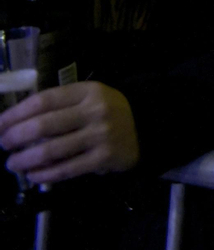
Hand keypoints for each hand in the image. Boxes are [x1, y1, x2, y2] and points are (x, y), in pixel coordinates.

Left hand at [0, 82, 139, 182]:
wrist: (145, 128)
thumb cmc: (108, 112)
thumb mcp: (89, 98)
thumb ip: (60, 105)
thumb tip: (15, 122)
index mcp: (89, 91)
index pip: (44, 100)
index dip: (16, 113)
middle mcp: (95, 111)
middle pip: (44, 125)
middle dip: (15, 137)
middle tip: (4, 144)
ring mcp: (101, 135)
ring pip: (51, 150)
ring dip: (24, 159)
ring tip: (12, 163)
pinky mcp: (104, 158)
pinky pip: (66, 169)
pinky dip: (44, 175)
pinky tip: (33, 175)